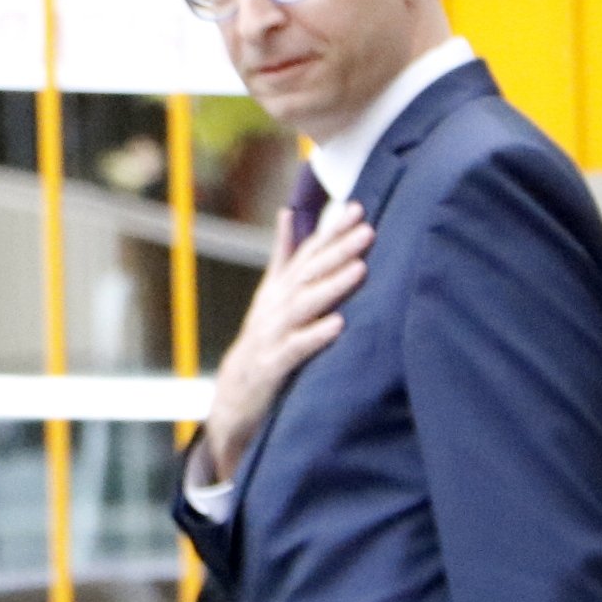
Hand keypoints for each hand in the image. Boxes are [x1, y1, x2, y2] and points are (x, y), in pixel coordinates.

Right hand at [190, 202, 373, 483]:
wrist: (234, 394)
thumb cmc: (264, 339)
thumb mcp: (271, 293)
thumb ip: (284, 254)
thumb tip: (288, 211)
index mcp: (280, 288)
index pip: (308, 253)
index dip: (331, 230)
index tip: (357, 208)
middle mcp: (276, 306)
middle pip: (309, 273)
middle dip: (338, 251)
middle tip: (367, 231)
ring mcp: (272, 335)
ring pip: (303, 306)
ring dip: (331, 287)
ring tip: (359, 270)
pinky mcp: (272, 366)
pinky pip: (296, 349)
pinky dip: (315, 336)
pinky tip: (338, 324)